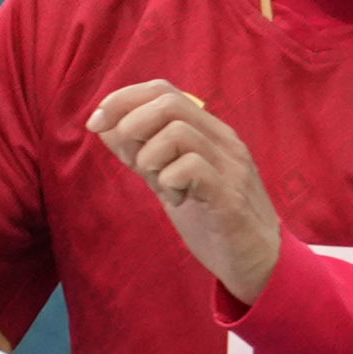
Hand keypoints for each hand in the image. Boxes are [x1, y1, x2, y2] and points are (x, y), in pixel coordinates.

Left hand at [87, 79, 284, 301]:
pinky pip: (191, 168)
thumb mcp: (168, 181)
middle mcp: (222, 140)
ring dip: (150, 157)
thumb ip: (142, 153)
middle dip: (131, 124)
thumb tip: (104, 126)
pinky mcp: (229, 196)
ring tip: (158, 183)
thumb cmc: (212, 221)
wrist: (257, 263)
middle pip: (169, 102)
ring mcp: (229, 165)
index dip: (123, 99)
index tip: (95, 123)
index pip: (163, 90)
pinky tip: (175, 199)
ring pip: (178, 133)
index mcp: (208, 132)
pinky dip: (168, 180)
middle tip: (129, 159)